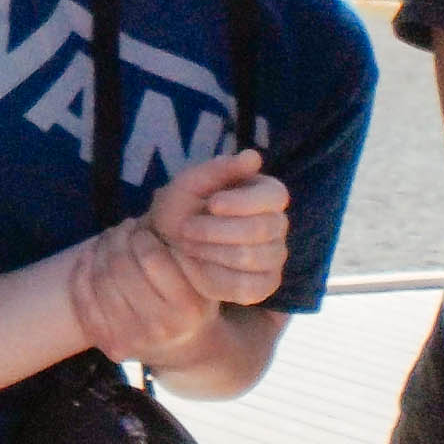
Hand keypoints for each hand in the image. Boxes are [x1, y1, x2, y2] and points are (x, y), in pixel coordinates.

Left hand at [73, 220, 219, 364]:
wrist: (187, 351)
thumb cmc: (193, 303)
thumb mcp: (201, 276)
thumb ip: (181, 247)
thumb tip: (156, 207)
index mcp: (187, 307)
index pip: (151, 257)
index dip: (141, 234)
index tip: (141, 227)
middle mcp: (160, 326)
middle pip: (121, 267)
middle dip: (117, 237)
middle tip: (121, 227)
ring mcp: (131, 339)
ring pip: (100, 280)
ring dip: (99, 250)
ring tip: (109, 238)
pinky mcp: (109, 344)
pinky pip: (83, 300)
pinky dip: (81, 271)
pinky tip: (90, 256)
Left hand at [146, 149, 289, 305]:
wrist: (166, 244)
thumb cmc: (181, 208)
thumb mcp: (190, 183)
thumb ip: (219, 169)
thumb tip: (253, 157)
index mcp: (266, 193)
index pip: (274, 196)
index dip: (243, 202)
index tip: (212, 204)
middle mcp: (277, 224)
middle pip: (262, 229)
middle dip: (217, 230)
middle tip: (186, 229)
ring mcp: (274, 257)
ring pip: (252, 258)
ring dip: (212, 252)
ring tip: (189, 245)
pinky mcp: (264, 285)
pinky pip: (248, 287)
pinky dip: (217, 277)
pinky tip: (199, 267)